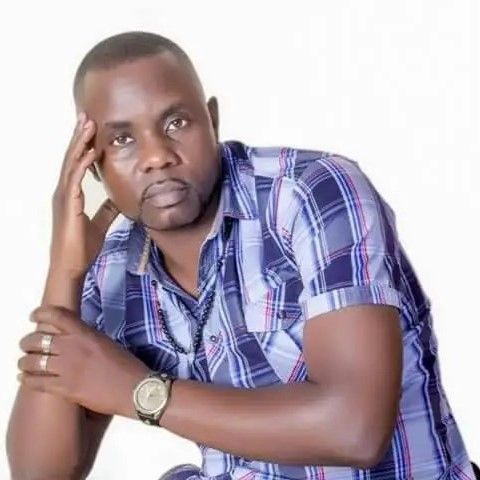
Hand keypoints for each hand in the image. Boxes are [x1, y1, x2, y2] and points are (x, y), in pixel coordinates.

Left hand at [17, 306, 150, 417]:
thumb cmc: (126, 365)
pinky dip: (27, 379)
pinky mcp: (65, 389)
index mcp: (86, 334)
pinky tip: (25, 378)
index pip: (57, 316)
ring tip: (24, 362)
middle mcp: (73, 348)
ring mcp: (67, 369)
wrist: (134, 389)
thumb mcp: (107, 343)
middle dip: (27, 341)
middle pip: (38, 339)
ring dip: (24, 361)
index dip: (41, 313)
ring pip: (33, 361)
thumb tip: (74, 338)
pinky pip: (37, 382)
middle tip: (26, 344)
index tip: (34, 316)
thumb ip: (87, 338)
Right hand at [50, 112, 118, 277]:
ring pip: (71, 163)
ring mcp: (64, 197)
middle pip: (71, 157)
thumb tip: (118, 200)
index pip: (77, 164)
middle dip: (79, 136)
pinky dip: (82, 163)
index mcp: (71, 194)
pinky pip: (74, 179)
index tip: (91, 129)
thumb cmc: (82, 247)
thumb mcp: (100, 224)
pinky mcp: (68, 205)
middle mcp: (64, 192)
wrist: (72, 266)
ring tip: (87, 124)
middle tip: (87, 115)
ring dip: (80, 143)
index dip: (83, 146)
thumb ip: (107, 210)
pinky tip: (90, 151)